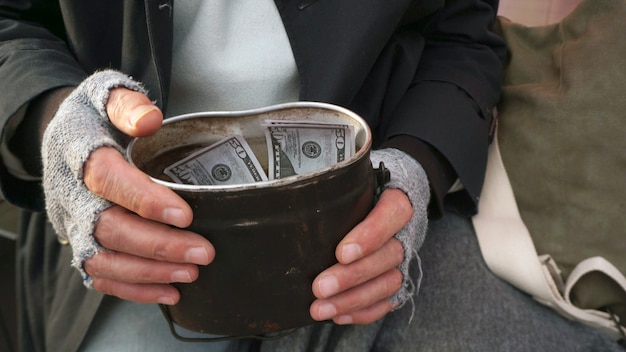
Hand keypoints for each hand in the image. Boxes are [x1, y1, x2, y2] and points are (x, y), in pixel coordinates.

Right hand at [82, 88, 214, 304]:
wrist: (61, 136)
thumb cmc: (94, 116)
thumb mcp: (107, 94)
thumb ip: (128, 104)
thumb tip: (151, 120)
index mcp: (78, 153)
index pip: (107, 179)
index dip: (145, 200)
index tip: (185, 215)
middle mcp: (70, 194)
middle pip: (108, 229)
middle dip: (158, 245)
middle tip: (203, 252)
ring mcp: (73, 223)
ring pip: (103, 259)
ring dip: (149, 272)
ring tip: (191, 273)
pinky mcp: (80, 242)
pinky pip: (100, 275)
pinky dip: (134, 289)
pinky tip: (169, 292)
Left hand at [309, 188, 412, 324]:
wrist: (388, 200)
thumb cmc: (362, 193)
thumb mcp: (353, 182)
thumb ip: (335, 188)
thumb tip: (298, 196)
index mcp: (397, 200)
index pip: (391, 214)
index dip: (370, 236)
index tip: (342, 253)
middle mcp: (404, 232)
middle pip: (387, 256)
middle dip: (351, 276)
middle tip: (320, 287)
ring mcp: (403, 259)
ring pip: (388, 283)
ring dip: (353, 300)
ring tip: (321, 308)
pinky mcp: (397, 280)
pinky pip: (387, 301)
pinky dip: (363, 312)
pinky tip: (338, 316)